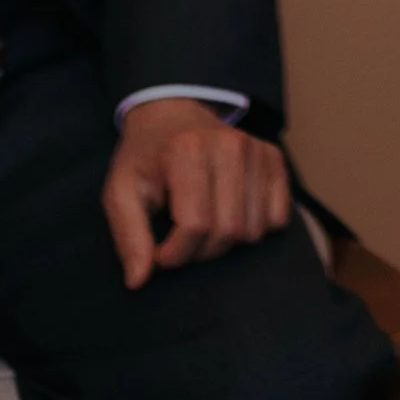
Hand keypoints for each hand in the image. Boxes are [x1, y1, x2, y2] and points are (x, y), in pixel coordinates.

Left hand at [101, 99, 290, 289]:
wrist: (172, 117)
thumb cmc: (145, 161)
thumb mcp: (121, 193)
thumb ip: (128, 236)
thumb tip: (138, 281)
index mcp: (188, 149)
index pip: (195, 226)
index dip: (173, 254)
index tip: (158, 251)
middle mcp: (230, 144)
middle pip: (227, 231)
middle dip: (199, 251)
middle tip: (180, 238)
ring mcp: (257, 149)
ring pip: (253, 230)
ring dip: (226, 243)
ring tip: (204, 225)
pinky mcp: (274, 158)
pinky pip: (278, 218)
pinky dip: (255, 228)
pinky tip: (230, 214)